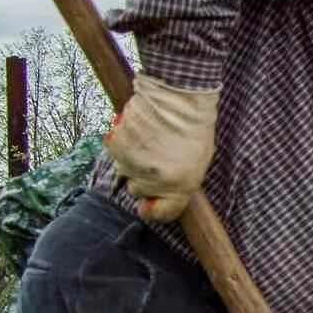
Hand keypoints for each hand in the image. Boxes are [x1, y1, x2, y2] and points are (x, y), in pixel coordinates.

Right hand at [106, 74, 220, 222]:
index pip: (162, 214)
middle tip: (156, 157)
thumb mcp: (196, 163)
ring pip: (125, 172)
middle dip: (145, 178)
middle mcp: (155, 179)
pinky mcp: (117, 146)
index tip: (152, 205)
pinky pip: (115, 154)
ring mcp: (133, 163)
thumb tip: (153, 203)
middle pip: (138, 191)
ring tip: (149, 140)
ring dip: (133, 160)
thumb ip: (179, 185)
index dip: (156, 210)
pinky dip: (123, 145)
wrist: (179, 98)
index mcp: (180, 186)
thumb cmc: (193, 129)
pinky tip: (138, 132)